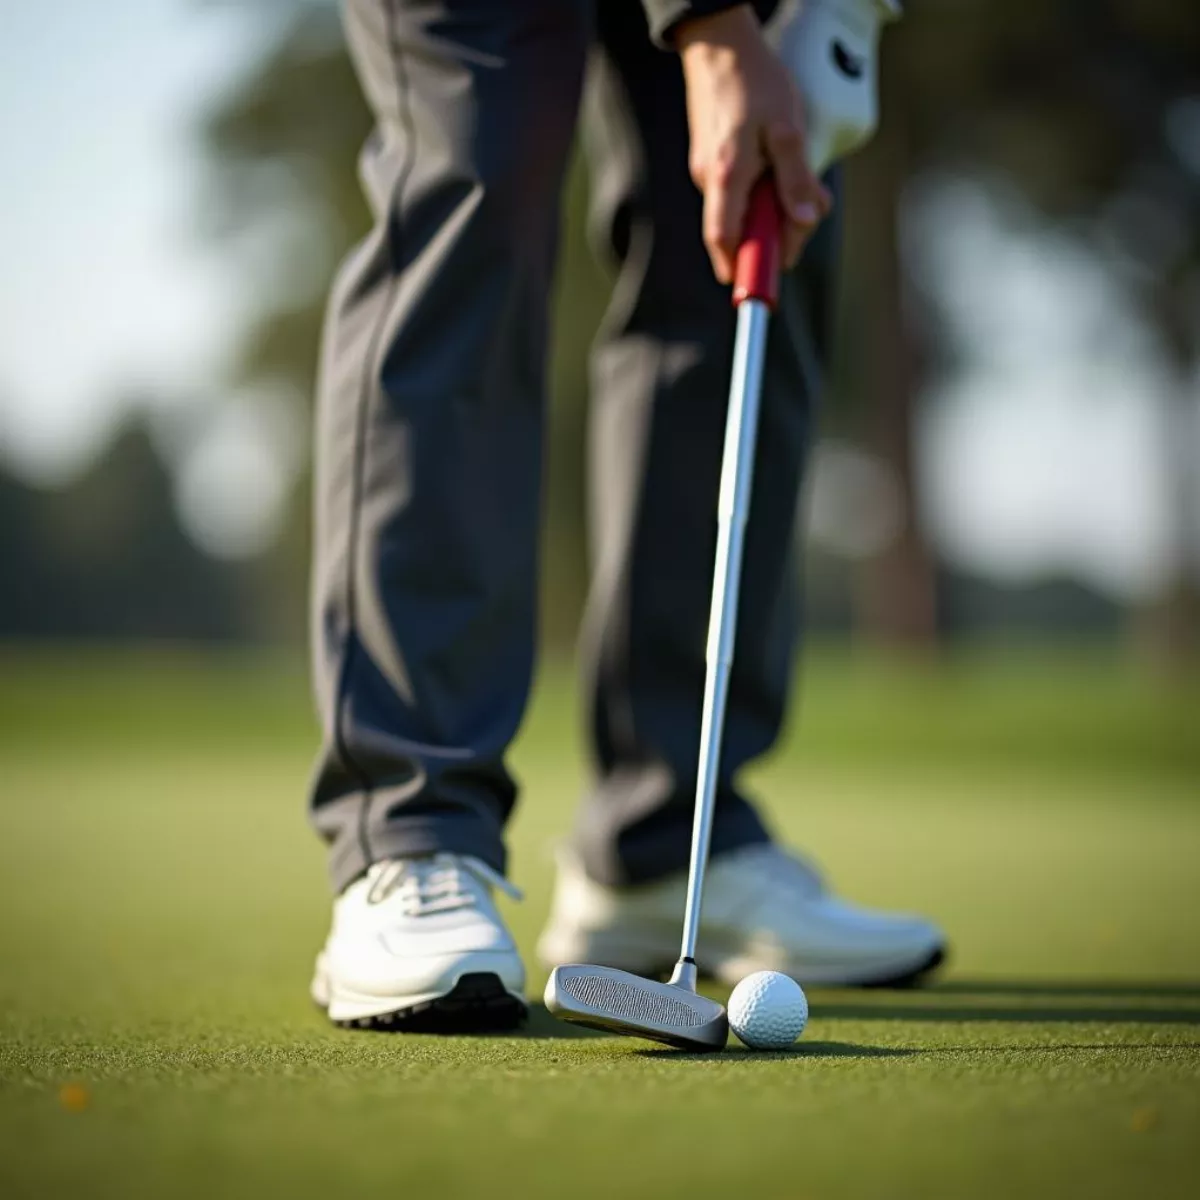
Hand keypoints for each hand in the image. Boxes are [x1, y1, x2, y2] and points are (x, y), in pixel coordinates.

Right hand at [676, 5, 832, 283]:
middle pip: (738, 230)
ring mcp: (706, 171)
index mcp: (725, 177)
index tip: (758, 288)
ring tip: (797, 183)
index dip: (740, 269)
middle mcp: (709, 180)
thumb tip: (806, 219)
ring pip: (741, 210)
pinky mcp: (711, 161)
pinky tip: (777, 168)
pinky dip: (760, 191)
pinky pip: (738, 192)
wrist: (718, 41)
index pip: (724, 240)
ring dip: (770, 209)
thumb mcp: (787, 128)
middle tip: (805, 218)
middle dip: (771, 235)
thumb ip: (796, 177)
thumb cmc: (754, 79)